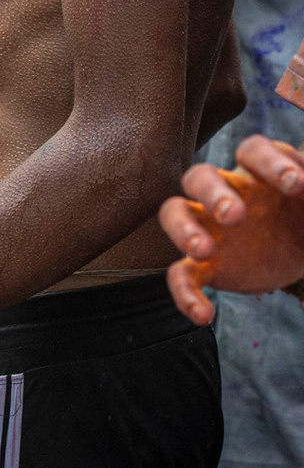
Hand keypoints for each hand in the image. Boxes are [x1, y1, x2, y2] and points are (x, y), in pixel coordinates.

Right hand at [161, 147, 303, 321]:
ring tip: (202, 251)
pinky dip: (185, 295)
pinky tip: (205, 317)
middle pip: (200, 176)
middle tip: (235, 217)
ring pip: (175, 213)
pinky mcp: (206, 265)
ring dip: (183, 230)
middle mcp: (228, 193)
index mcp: (262, 172)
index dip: (270, 162)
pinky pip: (182, 275)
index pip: (253, 151)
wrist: (301, 250)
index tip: (297, 184)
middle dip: (213, 194)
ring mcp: (211, 227)